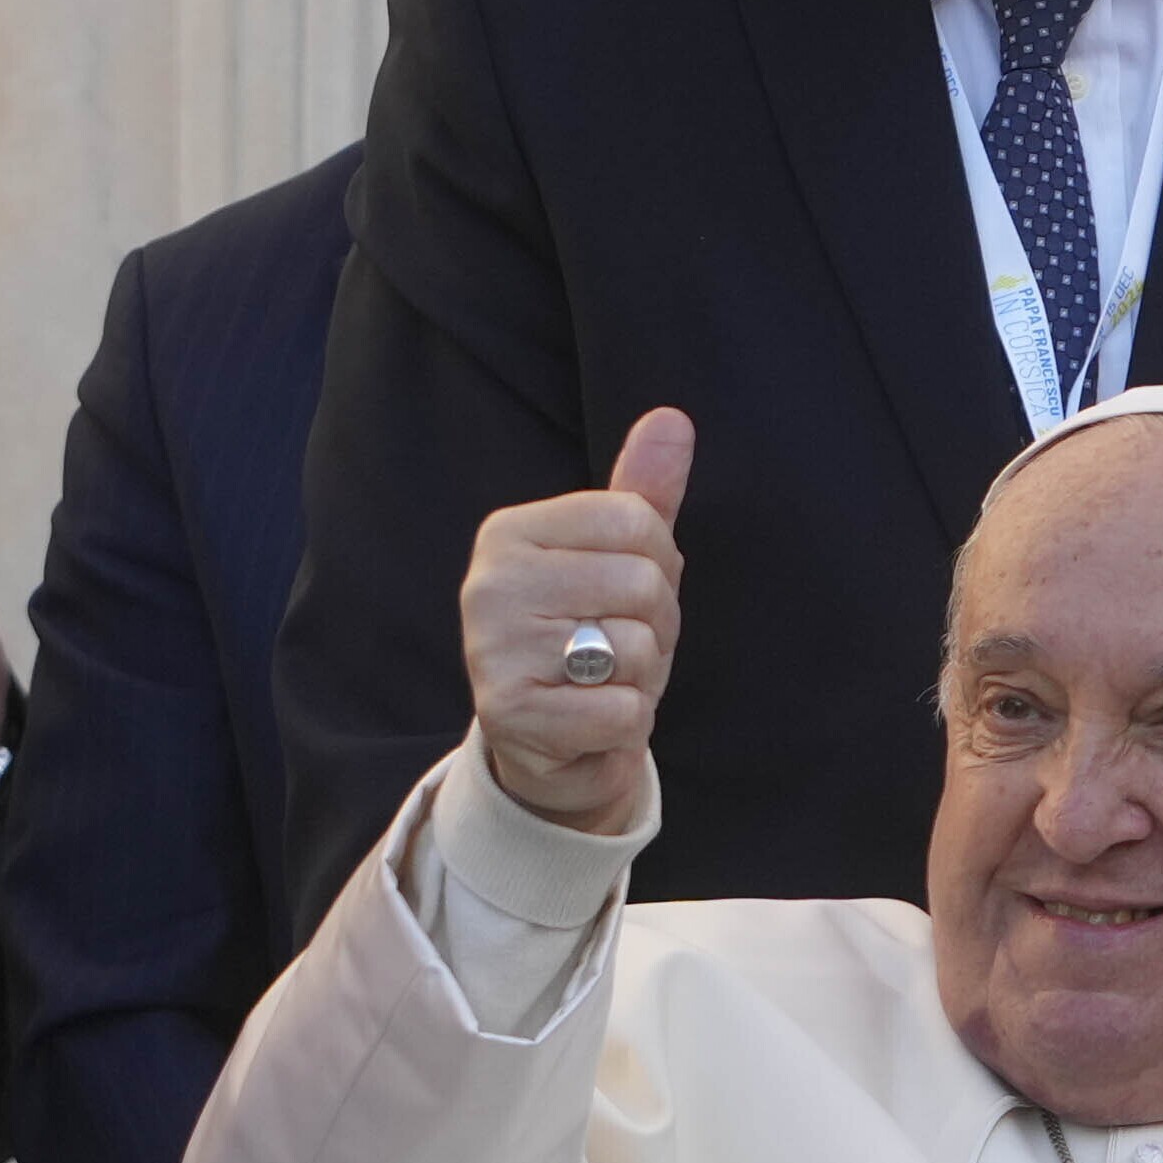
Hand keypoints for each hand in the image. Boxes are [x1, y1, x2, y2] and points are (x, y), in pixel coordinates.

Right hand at [463, 410, 692, 835]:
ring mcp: (493, 650)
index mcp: (510, 532)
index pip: (637, 521)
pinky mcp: (510, 715)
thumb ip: (642, 492)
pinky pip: (624, 710)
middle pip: (643, 582)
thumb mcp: (615, 558)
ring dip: (642, 676)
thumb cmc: (585, 636)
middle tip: (618, 647)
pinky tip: (593, 720)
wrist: (547, 743)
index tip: (628, 593)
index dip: (659, 563)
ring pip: (636, 647)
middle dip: (656, 624)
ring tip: (603, 682)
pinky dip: (628, 722)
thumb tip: (672, 419)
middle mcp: (490, 584)